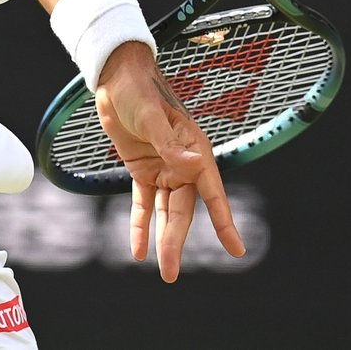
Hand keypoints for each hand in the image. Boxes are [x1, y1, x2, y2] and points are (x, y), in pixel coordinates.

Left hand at [94, 42, 244, 281]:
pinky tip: (137, 249)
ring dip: (162, 239)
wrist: (115, 78)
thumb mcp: (152, 116)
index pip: (212, 192)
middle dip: (176, 241)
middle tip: (170, 273)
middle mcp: (183, 164)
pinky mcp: (142, 170)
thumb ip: (170, 144)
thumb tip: (194, 164)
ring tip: (162, 270)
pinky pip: (143, 203)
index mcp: (195, 150)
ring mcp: (163, 169)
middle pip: (183, 210)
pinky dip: (140, 225)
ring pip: (165, 212)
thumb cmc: (139, 90)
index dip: (224, 221)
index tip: (236, 250)